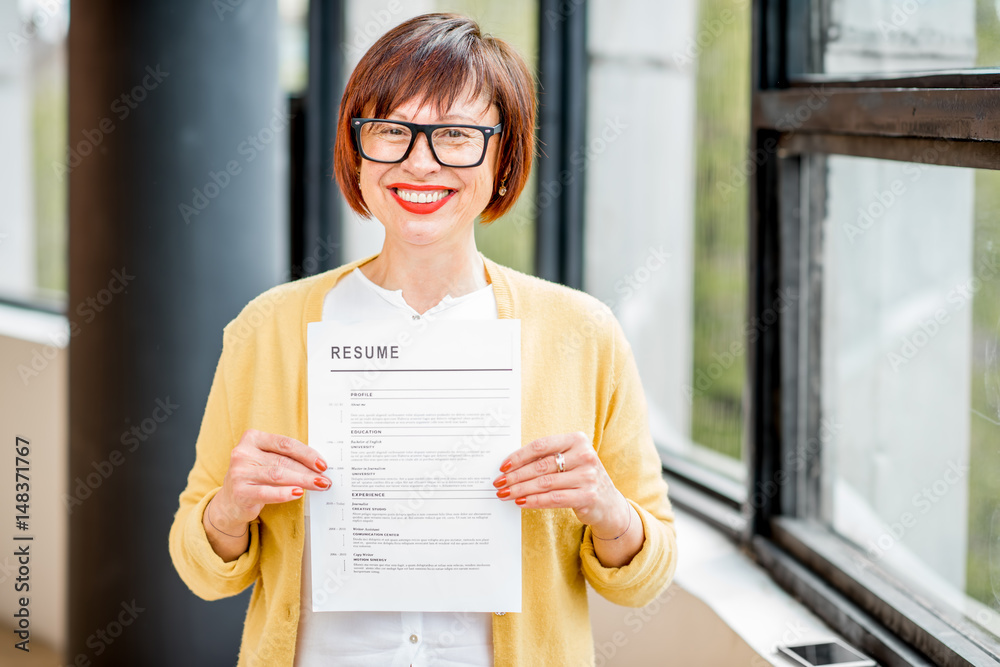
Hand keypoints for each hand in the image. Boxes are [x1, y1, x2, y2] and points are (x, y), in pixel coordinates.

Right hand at [210, 428, 330, 532]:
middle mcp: (243, 453)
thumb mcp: (266, 461)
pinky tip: (298, 492)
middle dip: (308, 470)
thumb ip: (285, 458)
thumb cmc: (255, 478)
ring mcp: (239, 472)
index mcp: (252, 438)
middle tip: (325, 479)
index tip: (322, 464)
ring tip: (318, 485)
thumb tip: (317, 465)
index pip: (284, 444)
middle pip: (283, 460)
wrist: (230, 503)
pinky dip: (285, 493)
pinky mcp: (239, 492)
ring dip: (302, 480)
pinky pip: (267, 492)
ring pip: (278, 475)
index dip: (306, 453)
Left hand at [492, 432, 629, 538]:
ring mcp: (588, 476)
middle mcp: (585, 455)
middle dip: (515, 475)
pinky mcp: (588, 496)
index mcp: (578, 440)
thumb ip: (547, 458)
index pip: (541, 445)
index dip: (519, 456)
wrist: (609, 503)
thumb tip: (512, 464)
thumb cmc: (581, 477)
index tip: (503, 466)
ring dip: (521, 489)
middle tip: (499, 483)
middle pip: (541, 465)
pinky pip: (554, 499)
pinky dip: (534, 501)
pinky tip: (521, 502)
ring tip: (506, 494)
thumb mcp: (569, 461)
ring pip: (545, 483)